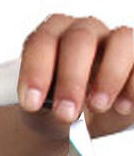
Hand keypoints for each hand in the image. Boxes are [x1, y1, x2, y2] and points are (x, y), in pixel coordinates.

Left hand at [18, 15, 132, 139]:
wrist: (74, 123)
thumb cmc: (52, 108)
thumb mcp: (38, 110)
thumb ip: (41, 105)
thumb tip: (52, 108)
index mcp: (52, 38)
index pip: (43, 40)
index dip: (36, 70)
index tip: (32, 104)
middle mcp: (84, 32)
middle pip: (80, 39)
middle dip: (72, 79)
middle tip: (66, 113)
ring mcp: (115, 41)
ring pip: (121, 40)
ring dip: (110, 75)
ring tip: (99, 106)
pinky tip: (122, 106)